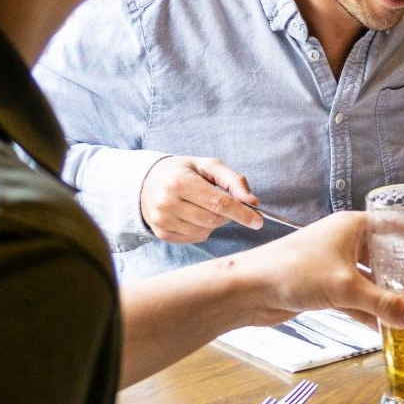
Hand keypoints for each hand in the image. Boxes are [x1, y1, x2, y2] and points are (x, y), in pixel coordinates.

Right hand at [140, 155, 263, 242]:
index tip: (258, 221)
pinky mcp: (162, 233)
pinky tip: (194, 215)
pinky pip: (195, 238)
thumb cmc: (183, 171)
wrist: (145, 182)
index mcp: (180, 182)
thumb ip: (233, 180)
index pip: (219, 203)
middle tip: (224, 203)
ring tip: (203, 206)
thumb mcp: (207, 166)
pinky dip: (202, 229)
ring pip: (206, 231)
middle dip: (227, 214)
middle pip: (214, 219)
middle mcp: (167, 202)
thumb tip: (253, 201)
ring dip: (214, 222)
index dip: (242, 213)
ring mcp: (162, 220)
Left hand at [240, 212, 403, 330]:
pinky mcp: (323, 286)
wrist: (249, 288)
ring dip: (387, 297)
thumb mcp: (346, 287)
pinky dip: (368, 311)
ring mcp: (333, 264)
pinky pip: (355, 297)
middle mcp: (344, 241)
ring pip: (370, 279)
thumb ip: (384, 304)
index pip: (395, 226)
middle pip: (384, 255)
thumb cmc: (292, 271)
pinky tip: (383, 330)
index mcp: (352, 226)